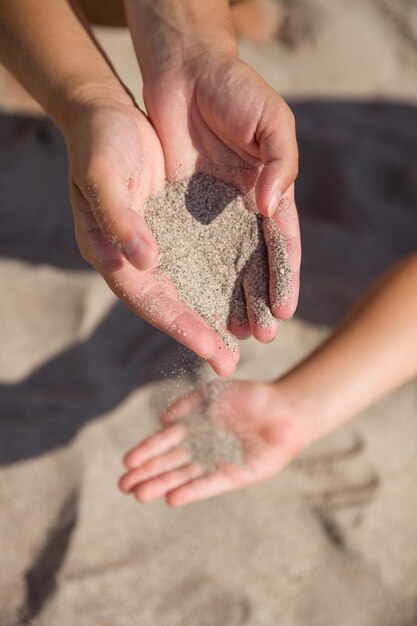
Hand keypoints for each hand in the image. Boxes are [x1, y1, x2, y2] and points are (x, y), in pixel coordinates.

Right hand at [64, 94, 237, 376]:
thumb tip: (145, 262)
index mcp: (112, 252)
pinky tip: (250, 290)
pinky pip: (208, 256)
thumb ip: (119, 218)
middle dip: (203, 332)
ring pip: (194, 285)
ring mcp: (162, 243)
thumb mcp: (103, 175)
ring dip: (220, 310)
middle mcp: (138, 256)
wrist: (110, 113)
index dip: (179, 325)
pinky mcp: (182, 225)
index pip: (148, 299)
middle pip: (174, 303)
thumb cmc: (99, 143)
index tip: (211, 349)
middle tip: (231, 363)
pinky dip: (227, 275)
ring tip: (250, 336)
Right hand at [119, 380, 305, 505]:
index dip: (146, 451)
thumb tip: (163, 421)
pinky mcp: (234, 477)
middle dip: (146, 474)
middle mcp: (202, 448)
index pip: (164, 442)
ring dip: (162, 486)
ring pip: (183, 477)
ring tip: (139, 496)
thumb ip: (187, 405)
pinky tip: (172, 499)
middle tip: (123, 486)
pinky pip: (209, 485)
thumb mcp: (213, 394)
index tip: (126, 462)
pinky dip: (191, 492)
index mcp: (194, 427)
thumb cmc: (250, 397)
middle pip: (169, 463)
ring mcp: (216, 464)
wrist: (284, 410)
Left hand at [143, 50, 300, 341]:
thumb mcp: (273, 122)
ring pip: (223, 265)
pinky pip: (189, 248)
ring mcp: (212, 212)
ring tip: (231, 331)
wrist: (186, 71)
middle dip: (257, 301)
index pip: (282, 246)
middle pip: (253, 265)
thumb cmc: (236, 90)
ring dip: (228, 298)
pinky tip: (197, 302)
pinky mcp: (180, 208)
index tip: (284, 311)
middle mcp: (244, 209)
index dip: (285, 278)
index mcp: (272, 193)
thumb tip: (270, 208)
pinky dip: (196, 277)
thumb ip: (281, 164)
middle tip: (258, 336)